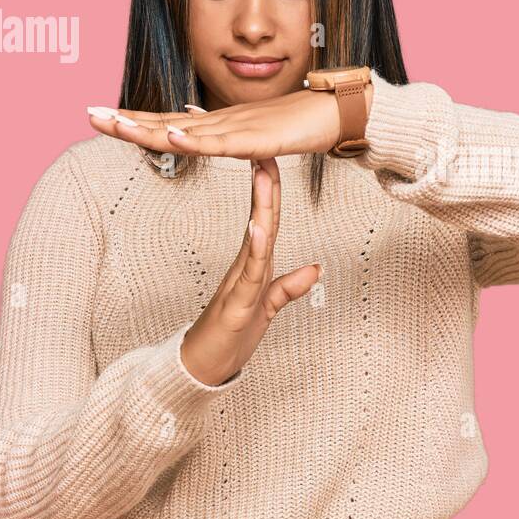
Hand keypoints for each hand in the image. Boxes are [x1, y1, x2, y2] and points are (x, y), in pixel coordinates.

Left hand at [85, 83, 373, 160]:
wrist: (335, 114)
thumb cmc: (299, 123)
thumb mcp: (253, 134)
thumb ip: (224, 135)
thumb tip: (197, 131)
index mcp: (217, 124)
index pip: (166, 121)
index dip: (133, 120)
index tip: (101, 115)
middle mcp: (219, 122)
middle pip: (165, 122)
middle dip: (125, 120)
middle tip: (89, 114)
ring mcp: (236, 129)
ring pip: (185, 132)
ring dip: (148, 128)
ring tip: (115, 124)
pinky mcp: (256, 139)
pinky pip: (220, 143)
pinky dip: (194, 140)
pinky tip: (172, 136)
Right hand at [178, 157, 319, 385]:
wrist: (202, 369)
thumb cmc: (231, 338)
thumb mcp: (267, 308)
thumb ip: (288, 287)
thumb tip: (316, 268)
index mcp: (254, 266)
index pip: (267, 222)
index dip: (272, 193)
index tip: (272, 161)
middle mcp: (245, 268)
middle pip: (261, 221)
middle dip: (266, 186)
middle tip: (266, 150)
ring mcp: (239, 285)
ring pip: (255, 240)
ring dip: (261, 207)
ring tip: (263, 174)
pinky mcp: (236, 305)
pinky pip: (250, 273)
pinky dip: (255, 249)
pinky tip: (257, 227)